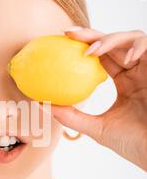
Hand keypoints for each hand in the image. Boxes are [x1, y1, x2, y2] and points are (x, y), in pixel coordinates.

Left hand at [51, 27, 146, 170]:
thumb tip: (42, 105)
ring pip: (131, 37)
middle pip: (113, 42)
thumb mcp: (98, 129)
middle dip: (90, 34)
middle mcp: (136, 71)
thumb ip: (72, 117)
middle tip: (67, 34)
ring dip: (110, 39)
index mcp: (125, 82)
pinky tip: (126, 59)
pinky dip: (137, 46)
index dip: (83, 45)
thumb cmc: (134, 144)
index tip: (60, 43)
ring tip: (91, 51)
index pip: (102, 57)